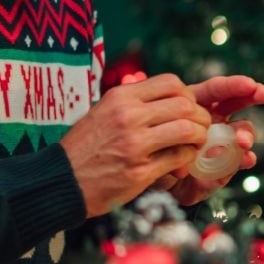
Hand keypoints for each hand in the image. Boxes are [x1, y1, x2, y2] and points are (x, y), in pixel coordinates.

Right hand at [59, 73, 209, 216]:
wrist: (62, 179)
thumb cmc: (85, 146)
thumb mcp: (104, 112)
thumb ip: (134, 103)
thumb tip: (172, 100)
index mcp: (121, 97)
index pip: (171, 83)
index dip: (188, 95)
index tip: (189, 107)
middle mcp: (128, 116)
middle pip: (184, 106)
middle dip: (201, 117)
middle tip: (201, 127)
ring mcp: (134, 144)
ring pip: (186, 130)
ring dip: (199, 137)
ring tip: (196, 143)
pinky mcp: (139, 171)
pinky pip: (178, 158)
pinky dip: (187, 158)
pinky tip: (183, 161)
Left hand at [159, 75, 263, 204]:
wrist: (157, 184)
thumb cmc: (154, 155)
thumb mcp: (159, 144)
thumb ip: (175, 142)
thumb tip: (201, 150)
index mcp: (195, 106)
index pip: (215, 90)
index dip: (233, 86)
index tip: (250, 84)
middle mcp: (213, 121)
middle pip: (235, 103)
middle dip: (251, 96)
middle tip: (263, 95)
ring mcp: (222, 142)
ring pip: (241, 131)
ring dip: (245, 134)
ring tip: (242, 142)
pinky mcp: (227, 164)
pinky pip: (240, 159)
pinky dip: (245, 158)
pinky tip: (248, 159)